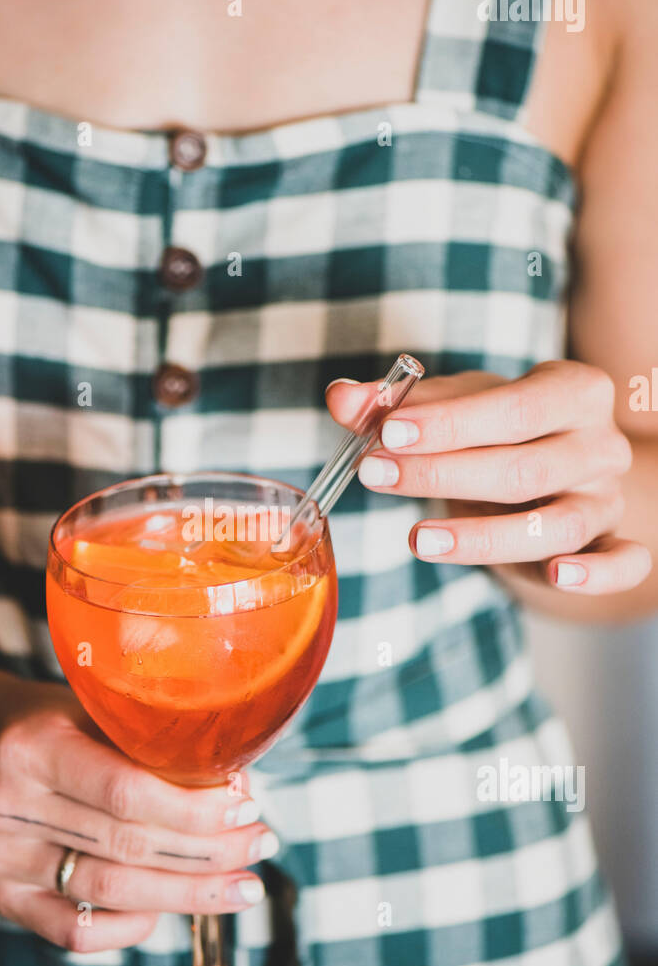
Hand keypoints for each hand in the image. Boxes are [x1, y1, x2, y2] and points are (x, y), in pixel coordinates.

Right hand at [0, 680, 273, 952]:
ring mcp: (0, 859)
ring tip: (241, 886)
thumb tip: (238, 785)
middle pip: (128, 847)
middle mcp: (8, 807)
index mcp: (32, 746)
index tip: (249, 810)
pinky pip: (76, 933)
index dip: (196, 809)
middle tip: (262, 847)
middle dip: (209, 854)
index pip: (126, 792)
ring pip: (111, 894)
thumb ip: (148, 741)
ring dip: (187, 895)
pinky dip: (131, 927)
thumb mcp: (89, 706)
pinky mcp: (0, 897)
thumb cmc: (47, 720)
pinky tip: (169, 911)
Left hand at [326, 360, 651, 594]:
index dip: (449, 423)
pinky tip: (556, 575)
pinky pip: (623, 565)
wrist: (551, 471)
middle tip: (376, 475)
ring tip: (418, 539)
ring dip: (483, 537)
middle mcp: (600, 444)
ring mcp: (607, 499)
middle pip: (526, 470)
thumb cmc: (498, 429)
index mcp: (574, 390)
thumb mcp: (450, 406)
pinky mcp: (609, 546)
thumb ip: (396, 403)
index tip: (386, 433)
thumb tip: (341, 398)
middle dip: (444, 474)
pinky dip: (596, 575)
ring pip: (556, 527)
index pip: (515, 407)